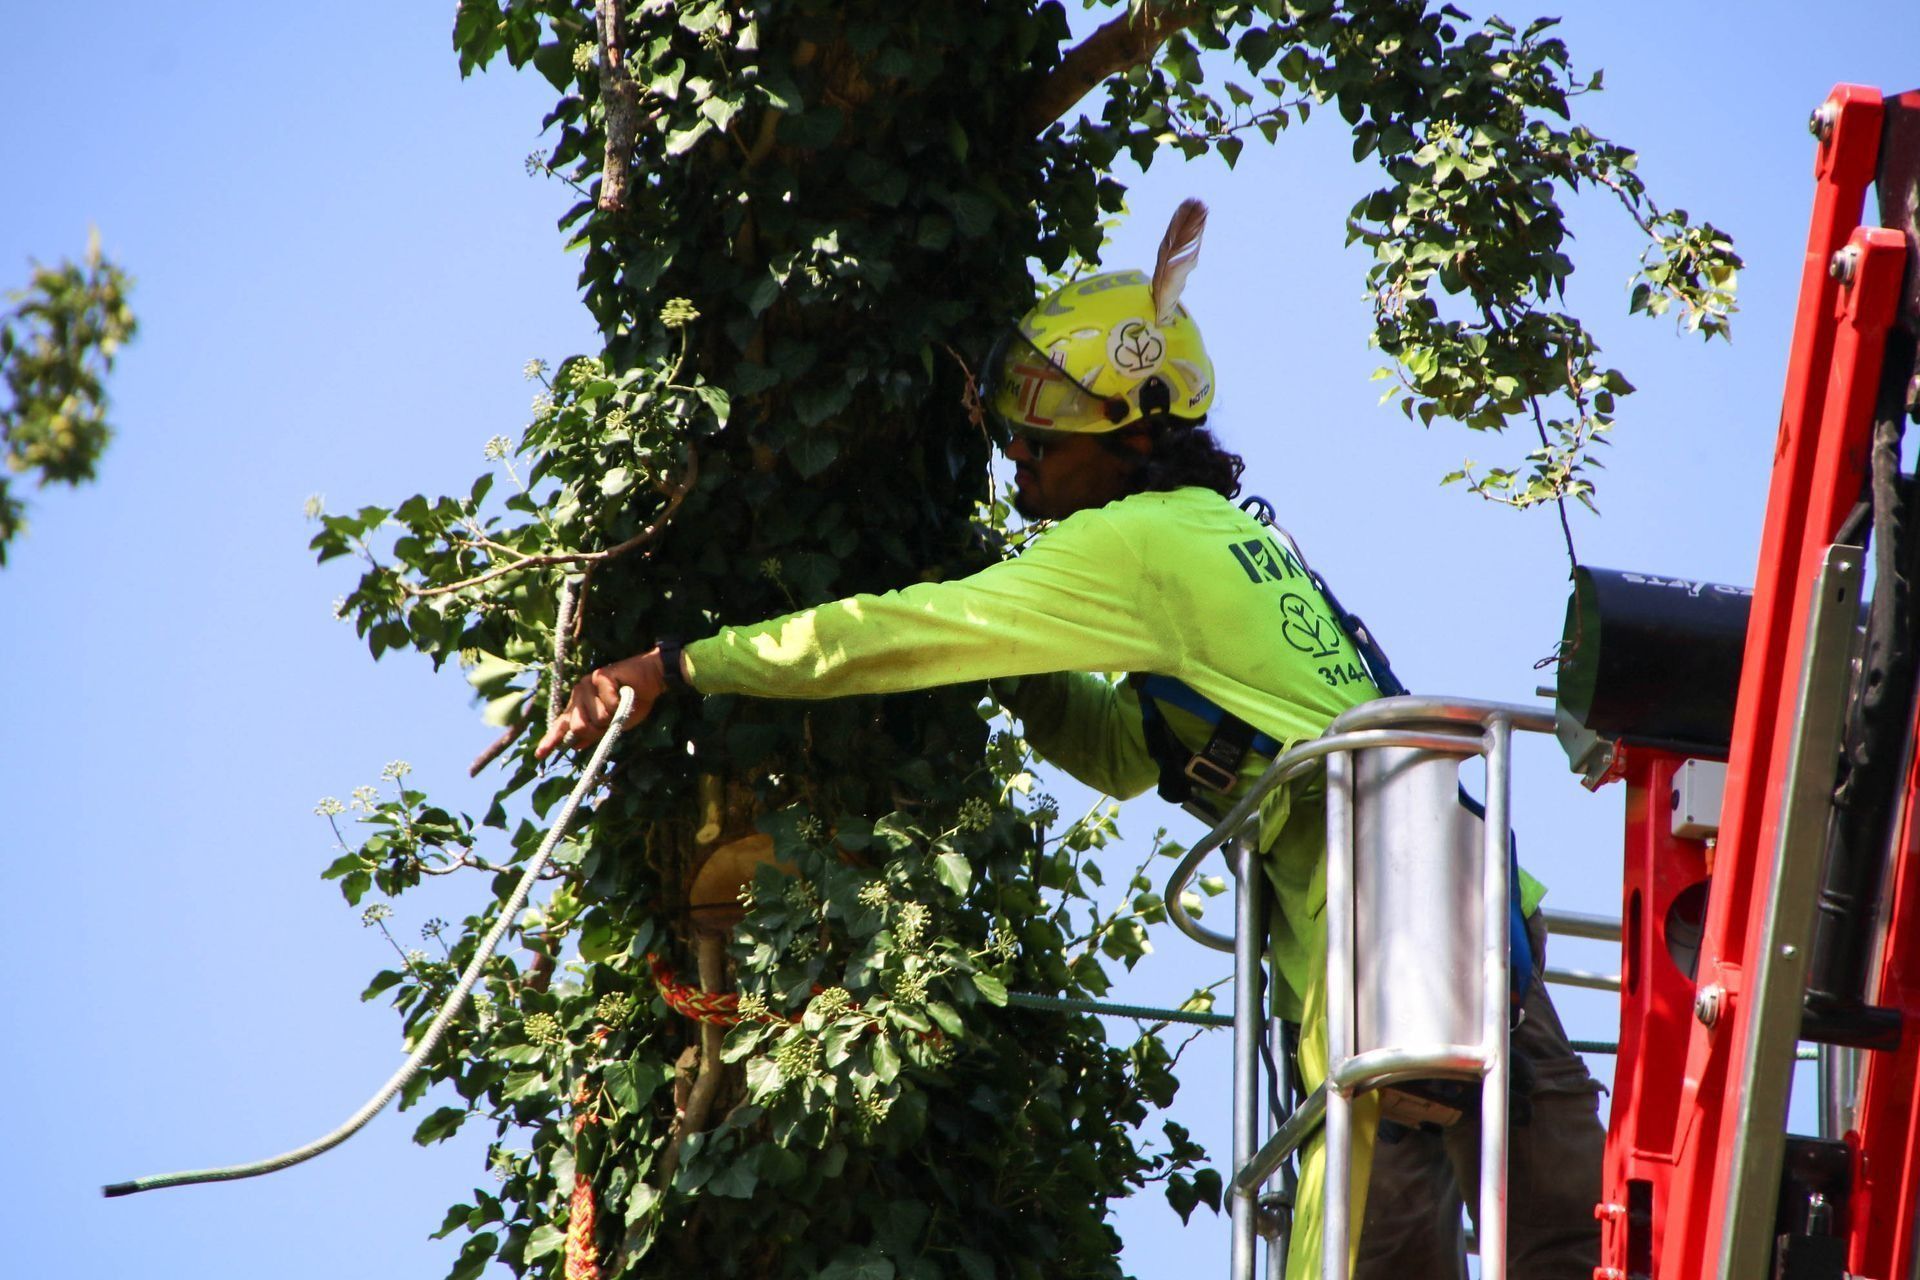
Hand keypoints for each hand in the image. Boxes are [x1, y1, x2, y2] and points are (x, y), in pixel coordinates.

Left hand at [534, 649, 664, 759]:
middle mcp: (578, 696)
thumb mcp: (613, 724)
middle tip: (612, 716)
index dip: (551, 741)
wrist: (651, 680)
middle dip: (599, 729)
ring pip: (595, 717)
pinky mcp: (598, 676)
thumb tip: (574, 746)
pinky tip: (624, 691)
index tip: (539, 755)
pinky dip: (620, 703)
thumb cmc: (633, 701)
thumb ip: (594, 733)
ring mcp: (586, 685)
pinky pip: (608, 704)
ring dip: (613, 716)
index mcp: (580, 708)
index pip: (561, 726)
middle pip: (579, 727)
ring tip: (620, 702)